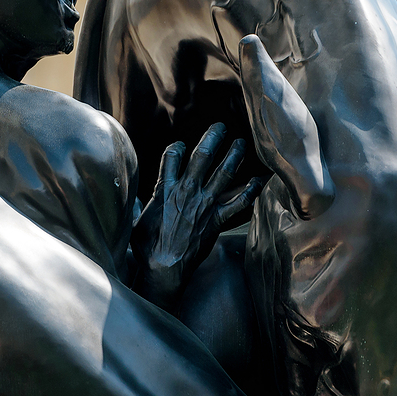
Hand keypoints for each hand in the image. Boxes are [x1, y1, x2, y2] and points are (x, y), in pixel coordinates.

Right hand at [132, 123, 264, 310]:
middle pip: (202, 156)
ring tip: (241, 144)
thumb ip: (143, 205)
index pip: (171, 156)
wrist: (164, 269)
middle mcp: (187, 191)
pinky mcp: (217, 220)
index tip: (180, 145)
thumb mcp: (138, 220)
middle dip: (212, 138)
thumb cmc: (147, 248)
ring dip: (234, 156)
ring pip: (224, 174)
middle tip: (220, 127)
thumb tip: (136, 201)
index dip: (176, 147)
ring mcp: (205, 205)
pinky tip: (260, 180)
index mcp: (165, 189)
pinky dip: (251, 191)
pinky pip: (239, 203)